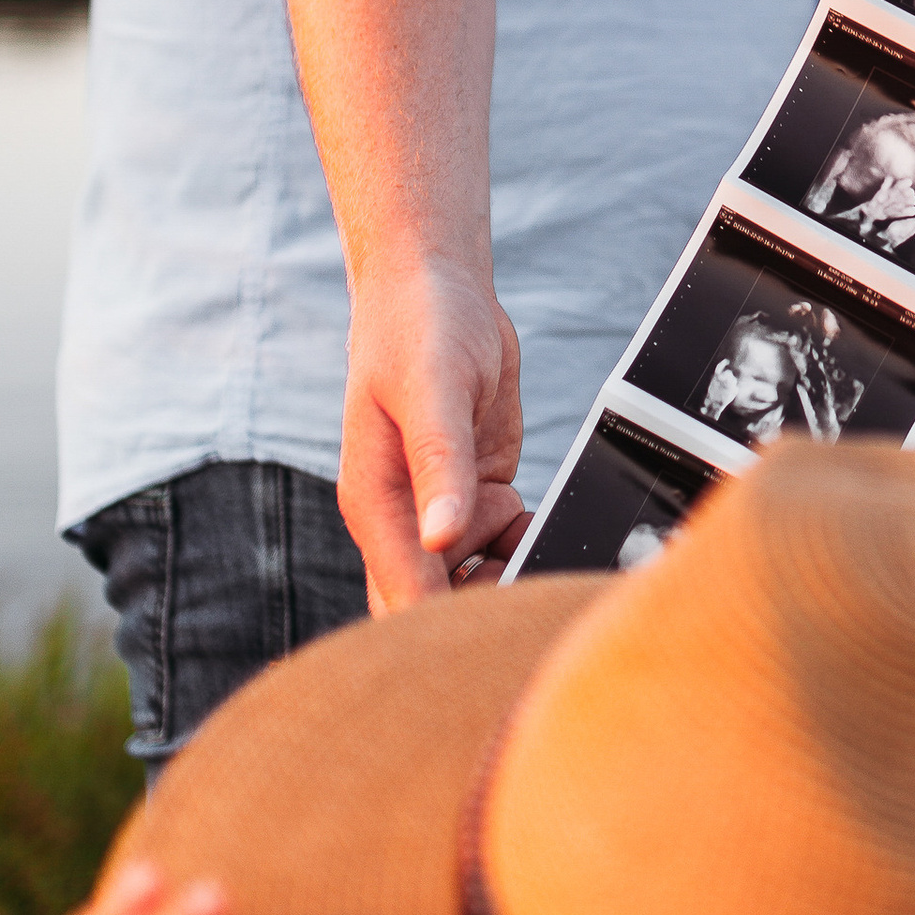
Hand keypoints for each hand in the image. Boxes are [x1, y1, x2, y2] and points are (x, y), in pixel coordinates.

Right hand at [340, 255, 528, 608]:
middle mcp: (402, 517)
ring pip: (469, 584)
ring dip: (508, 579)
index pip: (404, 596)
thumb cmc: (418, 328)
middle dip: (482, 613)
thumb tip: (441, 538)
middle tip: (534, 580)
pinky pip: (497, 548)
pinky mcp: (474, 494)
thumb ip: (438, 462)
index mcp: (375, 502)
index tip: (504, 625)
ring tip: (538, 540)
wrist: (436, 289)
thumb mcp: (433, 387)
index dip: (451, 626)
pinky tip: (539, 523)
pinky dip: (523, 548)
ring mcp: (439, 509)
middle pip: (432, 609)